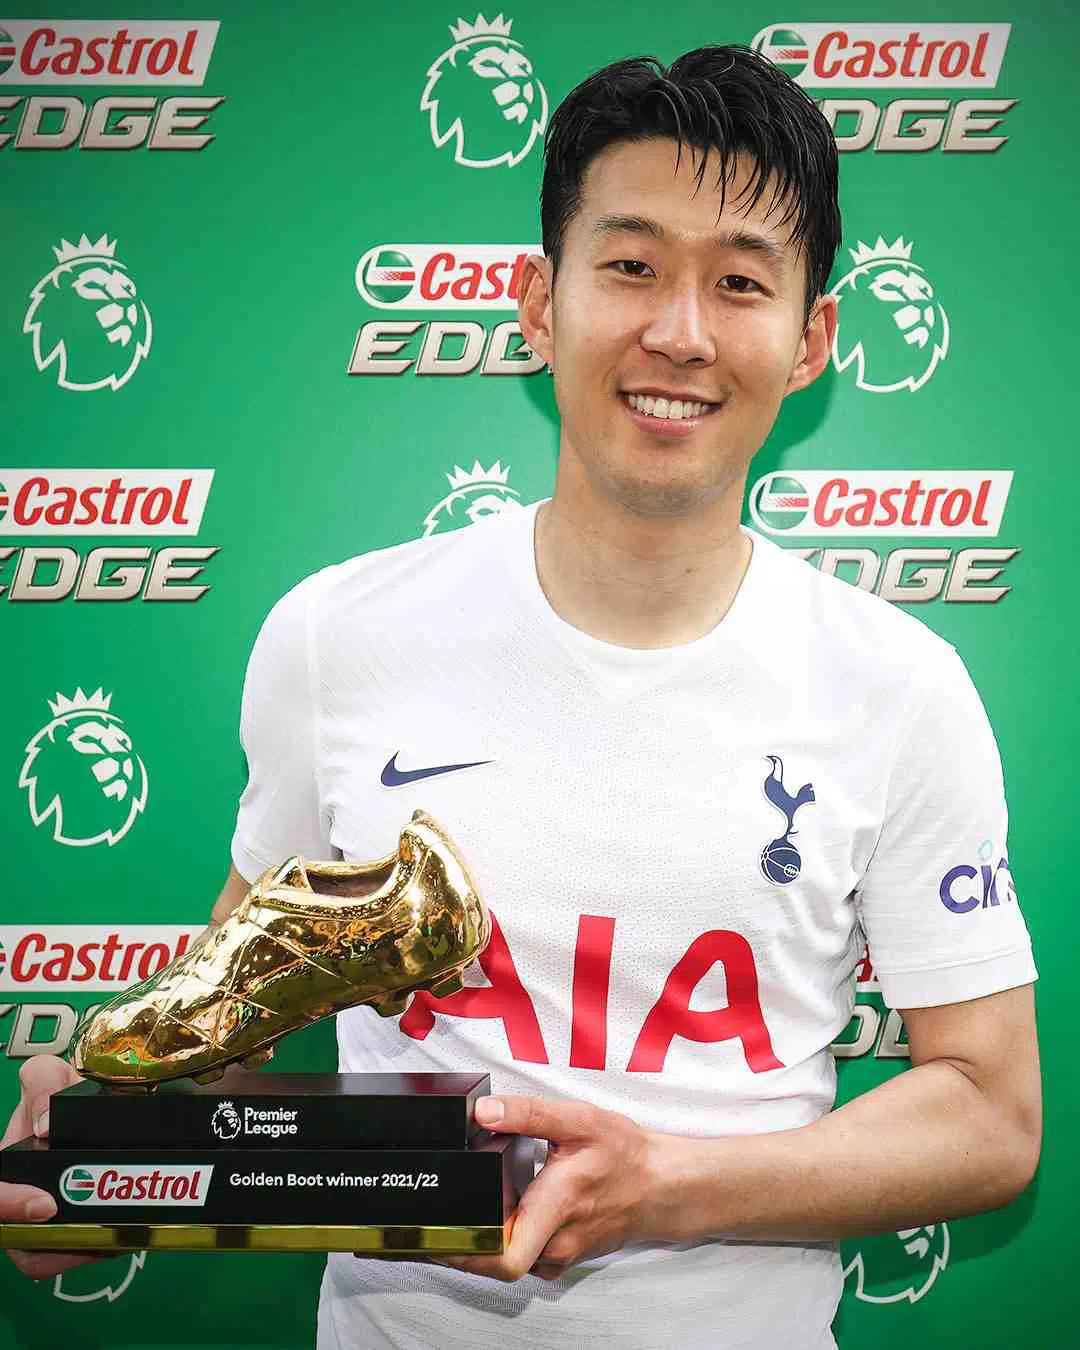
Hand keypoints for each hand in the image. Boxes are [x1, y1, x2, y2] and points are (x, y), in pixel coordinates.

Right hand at [2, 1054, 114, 1278]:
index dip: (10, 1205)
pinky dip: (96, 1248)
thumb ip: (42, 1081)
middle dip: (55, 1249)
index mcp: (7, 1166)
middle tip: (99, 1237)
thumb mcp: (49, 1076)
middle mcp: (18, 1199)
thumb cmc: (57, 1095)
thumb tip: (46, 1123)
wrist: (82, 1105)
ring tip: (118, 1235)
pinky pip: (73, 1253)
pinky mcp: (65, 1229)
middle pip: (21, 1243)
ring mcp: (38, 1219)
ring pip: (48, 1257)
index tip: (46, 1205)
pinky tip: (122, 1232)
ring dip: (82, 1251)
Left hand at [440, 1095, 658, 1281]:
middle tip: (441, 1217)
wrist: (662, 1184)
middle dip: (465, 1243)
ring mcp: (562, 1253)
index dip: (466, 1253)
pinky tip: (504, 1215)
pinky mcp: (566, 1254)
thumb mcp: (579, 1120)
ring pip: (513, 1259)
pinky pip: (530, 1257)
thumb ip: (529, 1113)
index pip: (504, 1257)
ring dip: (488, 1242)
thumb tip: (484, 1111)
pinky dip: (511, 1241)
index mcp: (555, 1207)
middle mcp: (557, 1241)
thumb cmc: (626, 1155)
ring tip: (468, 1210)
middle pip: (497, 1262)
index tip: (440, 1236)